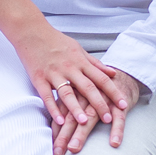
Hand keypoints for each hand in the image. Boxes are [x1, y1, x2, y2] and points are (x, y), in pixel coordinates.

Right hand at [20, 29, 120, 154]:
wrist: (32, 32)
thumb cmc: (56, 41)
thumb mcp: (79, 49)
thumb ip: (95, 63)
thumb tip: (113, 73)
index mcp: (80, 61)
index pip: (101, 79)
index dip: (113, 92)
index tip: (123, 105)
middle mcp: (69, 68)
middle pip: (87, 88)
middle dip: (99, 104)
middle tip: (109, 119)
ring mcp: (53, 74)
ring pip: (67, 93)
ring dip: (76, 108)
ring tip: (84, 122)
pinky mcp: (39, 78)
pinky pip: (47, 96)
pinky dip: (53, 108)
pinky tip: (59, 120)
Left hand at [55, 63, 144, 153]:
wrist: (122, 75)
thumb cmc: (96, 89)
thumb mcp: (80, 95)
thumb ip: (67, 109)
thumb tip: (54, 132)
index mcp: (74, 94)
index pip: (62, 115)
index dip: (56, 132)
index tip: (51, 149)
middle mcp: (86, 95)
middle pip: (72, 117)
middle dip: (63, 136)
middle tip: (57, 153)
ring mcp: (103, 98)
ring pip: (91, 116)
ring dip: (81, 133)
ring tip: (74, 148)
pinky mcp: (119, 101)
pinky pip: (119, 117)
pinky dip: (117, 129)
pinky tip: (114, 143)